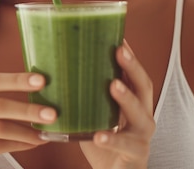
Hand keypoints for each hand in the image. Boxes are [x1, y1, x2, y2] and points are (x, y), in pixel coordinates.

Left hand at [80, 41, 154, 168]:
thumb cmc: (100, 140)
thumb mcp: (92, 114)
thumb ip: (81, 95)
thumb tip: (50, 69)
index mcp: (133, 103)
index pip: (134, 75)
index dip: (129, 56)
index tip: (118, 36)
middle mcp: (142, 116)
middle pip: (143, 87)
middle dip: (132, 67)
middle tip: (118, 50)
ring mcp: (142, 137)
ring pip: (141, 115)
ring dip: (126, 98)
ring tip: (113, 85)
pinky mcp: (135, 156)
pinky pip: (126, 146)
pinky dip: (112, 140)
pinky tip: (99, 136)